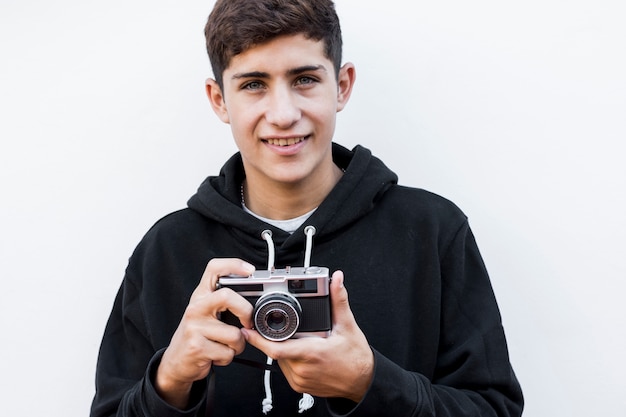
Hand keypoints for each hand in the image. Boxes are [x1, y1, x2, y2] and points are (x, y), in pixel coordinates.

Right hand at [155, 258, 255, 408]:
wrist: (176, 361)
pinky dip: (228, 357)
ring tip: (226, 345)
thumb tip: (256, 301)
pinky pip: (228, 352)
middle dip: (245, 311)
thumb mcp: (207, 312)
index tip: (250, 270)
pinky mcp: (197, 347)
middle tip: (248, 322)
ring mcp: (194, 327)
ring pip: (234, 334)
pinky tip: (217, 355)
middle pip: (226, 296)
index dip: (233, 265)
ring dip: (238, 345)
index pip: (214, 269)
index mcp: (201, 296)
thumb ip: (225, 302)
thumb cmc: (197, 335)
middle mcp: (195, 307)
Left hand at [243, 270, 373, 402]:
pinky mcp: (299, 386)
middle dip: (276, 337)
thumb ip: (339, 301)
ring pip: (280, 360)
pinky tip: (300, 351)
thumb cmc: (356, 358)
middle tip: (284, 328)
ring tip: (298, 339)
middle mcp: (302, 369)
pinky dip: (288, 358)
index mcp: (311, 353)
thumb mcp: (348, 326)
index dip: (259, 339)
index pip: (276, 348)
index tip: (248, 329)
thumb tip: (337, 280)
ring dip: (282, 347)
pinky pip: (286, 369)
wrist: (362, 383)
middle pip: (276, 350)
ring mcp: (300, 380)